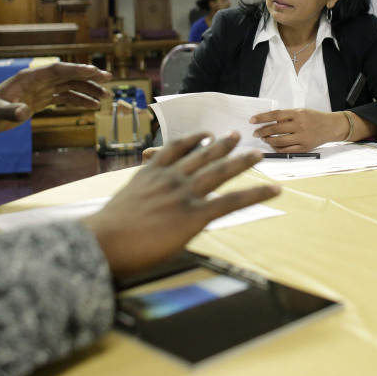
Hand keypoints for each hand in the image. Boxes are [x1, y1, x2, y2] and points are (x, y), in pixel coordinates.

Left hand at [0, 62, 110, 135]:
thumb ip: (10, 112)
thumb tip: (22, 113)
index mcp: (29, 77)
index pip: (57, 70)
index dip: (76, 69)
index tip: (94, 72)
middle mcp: (38, 81)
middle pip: (68, 75)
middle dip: (88, 77)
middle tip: (107, 79)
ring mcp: (41, 90)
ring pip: (69, 86)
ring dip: (87, 90)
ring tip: (104, 97)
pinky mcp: (41, 100)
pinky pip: (64, 97)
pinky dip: (78, 100)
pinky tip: (91, 106)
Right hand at [82, 132, 280, 277]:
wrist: (104, 241)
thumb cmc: (105, 232)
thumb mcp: (120, 205)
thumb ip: (137, 201)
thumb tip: (140, 210)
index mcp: (151, 173)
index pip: (176, 149)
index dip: (193, 140)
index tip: (203, 134)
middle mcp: (170, 177)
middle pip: (203, 155)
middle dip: (222, 145)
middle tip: (236, 135)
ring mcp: (184, 194)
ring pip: (221, 171)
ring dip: (242, 161)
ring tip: (258, 155)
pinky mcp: (195, 215)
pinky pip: (232, 201)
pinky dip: (256, 194)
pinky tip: (272, 190)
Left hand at [249, 108, 347, 151]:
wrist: (330, 126)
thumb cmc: (312, 118)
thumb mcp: (300, 111)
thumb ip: (286, 116)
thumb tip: (267, 121)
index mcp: (297, 113)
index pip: (275, 115)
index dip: (262, 118)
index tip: (252, 120)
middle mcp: (299, 125)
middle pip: (276, 129)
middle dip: (262, 131)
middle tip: (255, 133)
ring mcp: (302, 137)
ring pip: (279, 141)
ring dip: (268, 140)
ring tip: (264, 139)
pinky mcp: (304, 148)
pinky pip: (286, 150)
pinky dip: (277, 148)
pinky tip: (272, 145)